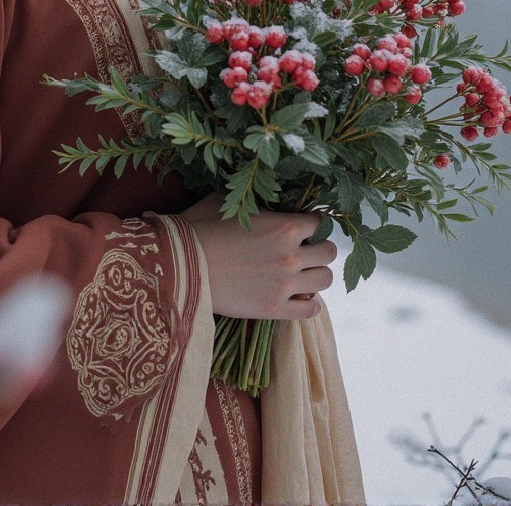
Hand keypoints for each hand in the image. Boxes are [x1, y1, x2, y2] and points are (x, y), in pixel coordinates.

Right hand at [178, 193, 334, 319]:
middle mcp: (291, 255)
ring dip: (316, 275)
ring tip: (301, 274)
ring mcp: (285, 284)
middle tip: (304, 251)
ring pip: (325, 280)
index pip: (319, 222)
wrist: (181, 266)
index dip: (311, 224)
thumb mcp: (226, 202)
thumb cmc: (199, 229)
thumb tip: (260, 199)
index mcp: (284, 226)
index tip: (302, 228)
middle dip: (318, 249)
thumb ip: (253, 202)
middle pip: (329, 253)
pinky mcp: (275, 308)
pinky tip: (298, 297)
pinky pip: (311, 310)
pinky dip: (310, 303)